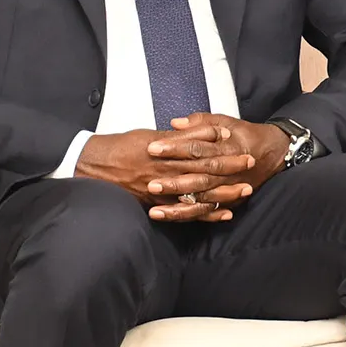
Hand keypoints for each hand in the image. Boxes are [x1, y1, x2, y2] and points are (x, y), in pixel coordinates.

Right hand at [72, 127, 255, 221]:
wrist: (95, 167)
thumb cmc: (122, 148)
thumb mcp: (149, 135)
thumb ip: (175, 137)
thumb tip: (195, 133)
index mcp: (165, 150)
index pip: (198, 146)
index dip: (218, 145)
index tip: (237, 141)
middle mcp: (166, 170)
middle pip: (204, 169)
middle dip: (229, 167)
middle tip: (250, 164)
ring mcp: (163, 189)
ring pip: (199, 192)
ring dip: (224, 191)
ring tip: (244, 190)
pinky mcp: (158, 204)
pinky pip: (186, 211)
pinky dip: (206, 213)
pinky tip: (224, 213)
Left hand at [144, 116, 289, 211]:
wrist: (273, 153)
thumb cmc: (246, 135)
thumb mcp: (226, 121)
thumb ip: (201, 122)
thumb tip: (175, 124)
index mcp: (226, 148)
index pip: (197, 148)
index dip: (174, 148)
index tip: (152, 147)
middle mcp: (228, 171)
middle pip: (198, 176)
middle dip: (174, 181)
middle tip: (150, 182)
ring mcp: (229, 188)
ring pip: (202, 198)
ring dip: (178, 204)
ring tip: (154, 206)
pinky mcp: (228, 201)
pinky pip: (206, 212)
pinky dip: (189, 215)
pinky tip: (168, 215)